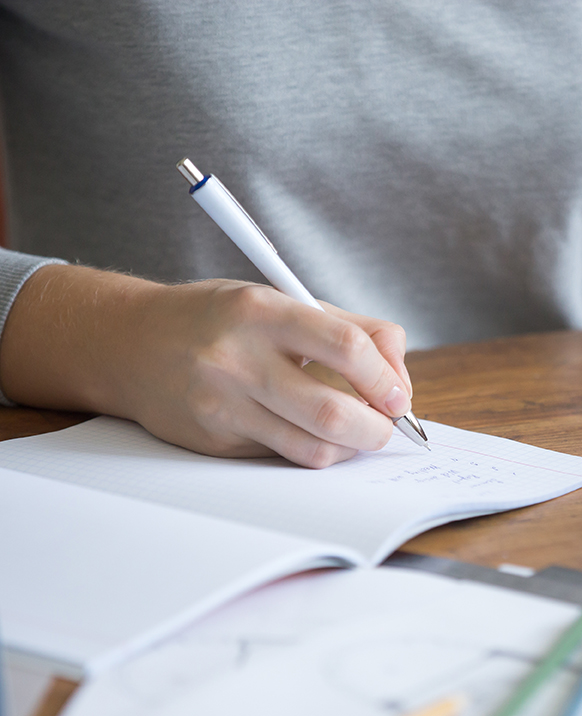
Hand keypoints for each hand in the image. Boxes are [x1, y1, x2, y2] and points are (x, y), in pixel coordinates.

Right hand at [0, 267, 411, 467]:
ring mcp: (222, 406)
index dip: (386, 378)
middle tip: (384, 426)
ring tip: (352, 432)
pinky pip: (280, 456)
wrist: (132, 343)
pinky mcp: (214, 441)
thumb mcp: (275, 299)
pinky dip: (307, 449)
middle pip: (333, 412)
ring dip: (347, 447)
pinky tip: (304, 431)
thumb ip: (344, 327)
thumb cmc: (216, 317)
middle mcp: (238, 360)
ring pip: (310, 449)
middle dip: (376, 429)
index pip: (347, 347)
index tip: (397, 395)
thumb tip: (396, 374)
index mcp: (261, 311)